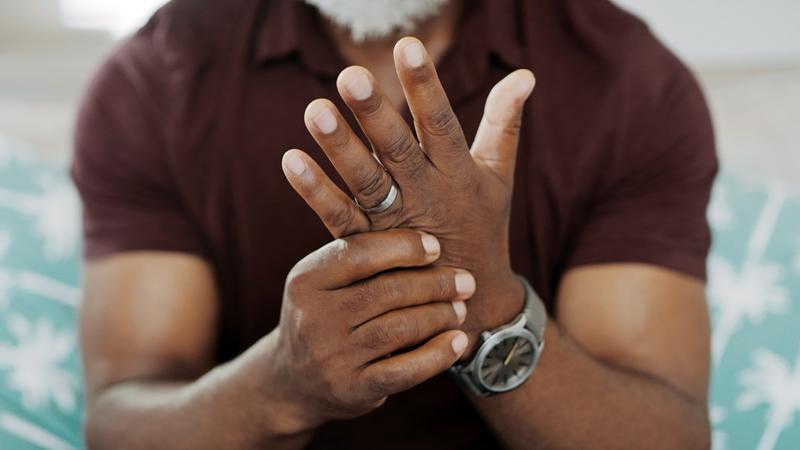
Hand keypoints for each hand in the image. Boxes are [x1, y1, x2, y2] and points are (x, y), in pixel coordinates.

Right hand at [259, 229, 474, 433]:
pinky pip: (404, 370)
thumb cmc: (323, 317)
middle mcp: (314, 318)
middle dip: (434, 284)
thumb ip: (359, 256)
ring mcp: (332, 357)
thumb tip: (424, 235)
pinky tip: (457, 341)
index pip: (359, 254)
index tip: (436, 246)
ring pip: (399, 328)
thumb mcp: (321, 281)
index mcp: (306, 280)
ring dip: (439, 315)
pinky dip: (437, 355)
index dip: (403, 247)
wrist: (293, 382)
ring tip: (459, 308)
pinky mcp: (352, 389)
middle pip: (386, 291)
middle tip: (464, 281)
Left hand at [281, 37, 534, 348]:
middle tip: (350, 78)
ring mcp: (394, 222)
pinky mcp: (368, 246)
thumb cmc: (484, 226)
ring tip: (314, 110)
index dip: (425, 87)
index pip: (441, 123)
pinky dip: (315, 193)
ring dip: (340, 148)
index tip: (408, 47)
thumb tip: (526, 74)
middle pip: (398, 150)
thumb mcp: (499, 175)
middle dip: (375, 114)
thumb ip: (504, 123)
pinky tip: (291, 161)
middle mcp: (425, 194)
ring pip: (366, 181)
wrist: (471, 303)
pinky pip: (340, 218)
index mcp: (457, 173)